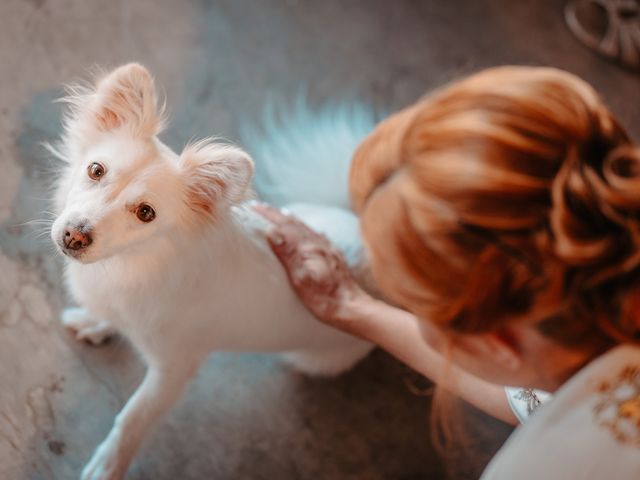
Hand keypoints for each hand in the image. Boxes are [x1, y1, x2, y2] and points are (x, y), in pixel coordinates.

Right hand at [253, 203, 369, 328]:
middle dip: (276, 214)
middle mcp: (320, 244)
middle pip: (295, 223)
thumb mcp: (301, 279)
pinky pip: (317, 235)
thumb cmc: (325, 300)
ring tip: (281, 214)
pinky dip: (306, 229)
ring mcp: (329, 249)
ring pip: (306, 228)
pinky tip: (308, 232)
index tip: (253, 206)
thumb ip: (288, 254)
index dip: (268, 215)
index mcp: (309, 248)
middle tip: (261, 206)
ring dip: (291, 219)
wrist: (353, 308)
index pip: (285, 226)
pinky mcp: (335, 256)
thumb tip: (272, 230)